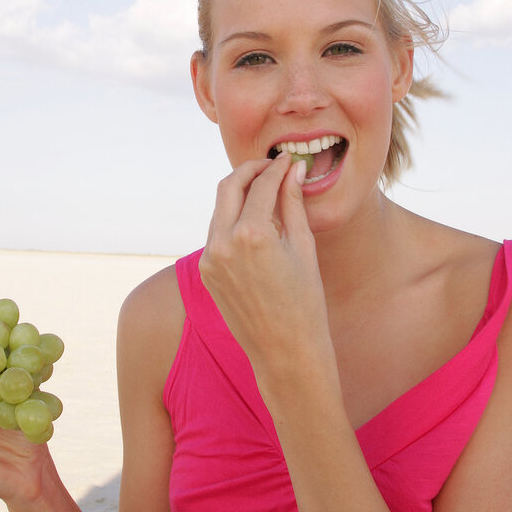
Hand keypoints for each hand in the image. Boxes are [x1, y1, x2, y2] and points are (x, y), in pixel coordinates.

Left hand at [199, 154, 333, 386]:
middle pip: (228, 186)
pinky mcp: (206, 271)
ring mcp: (210, 258)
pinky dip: (232, 218)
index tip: (288, 161)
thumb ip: (293, 204)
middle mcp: (223, 243)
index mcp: (251, 235)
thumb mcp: (304, 248)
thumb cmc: (305, 302)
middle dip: (250, 171)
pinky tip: (254, 219)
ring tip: (266, 190)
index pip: (261, 185)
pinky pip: (216, 232)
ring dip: (239, 193)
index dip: (277, 168)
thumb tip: (293, 171)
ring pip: (219, 208)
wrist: (285, 351)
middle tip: (271, 166)